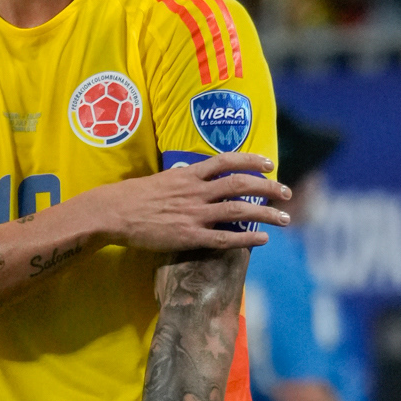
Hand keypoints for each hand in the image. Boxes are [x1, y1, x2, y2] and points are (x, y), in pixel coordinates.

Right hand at [97, 154, 289, 253]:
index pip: (228, 161)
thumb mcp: (161, 179)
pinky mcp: (189, 237)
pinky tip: (263, 239)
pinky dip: (247, 238)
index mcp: (189, 174)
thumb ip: (182, 177)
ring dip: (266, 214)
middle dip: (269, 188)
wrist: (113, 212)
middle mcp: (196, 191)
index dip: (252, 160)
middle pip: (241, 185)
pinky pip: (224, 239)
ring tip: (284, 219)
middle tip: (287, 194)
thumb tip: (194, 170)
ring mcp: (194, 214)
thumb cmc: (132, 197)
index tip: (270, 163)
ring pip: (238, 211)